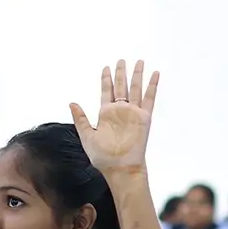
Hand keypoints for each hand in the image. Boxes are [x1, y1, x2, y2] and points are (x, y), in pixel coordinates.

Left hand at [71, 60, 157, 174]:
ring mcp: (133, 113)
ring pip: (136, 88)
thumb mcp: (87, 136)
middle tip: (121, 60)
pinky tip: (155, 74)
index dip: (106, 79)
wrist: (120, 168)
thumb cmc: (103, 157)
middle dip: (120, 73)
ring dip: (137, 75)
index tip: (106, 67)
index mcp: (106, 114)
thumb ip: (80, 118)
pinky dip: (153, 86)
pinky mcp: (144, 118)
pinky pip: (150, 98)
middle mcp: (120, 111)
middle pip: (121, 86)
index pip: (106, 91)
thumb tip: (72, 103)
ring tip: (138, 62)